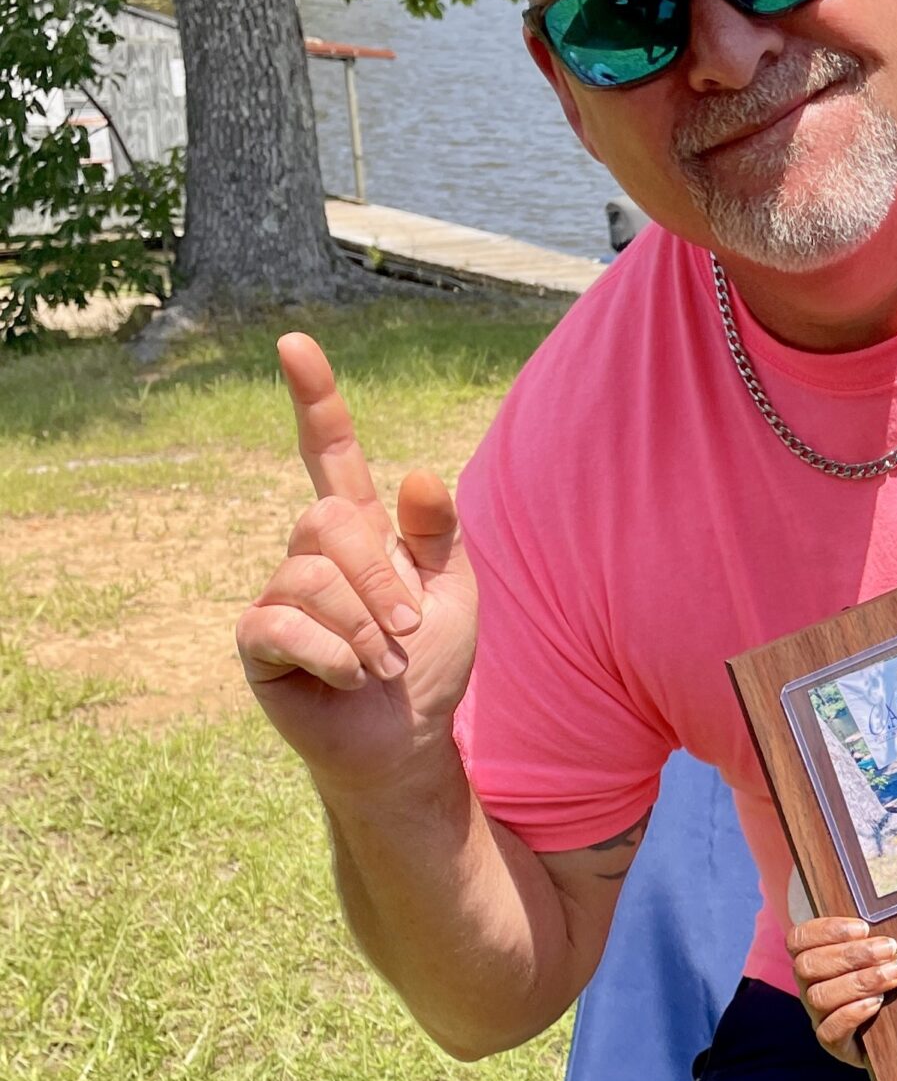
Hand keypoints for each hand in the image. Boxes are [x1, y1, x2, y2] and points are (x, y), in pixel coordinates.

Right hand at [234, 334, 479, 792]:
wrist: (407, 736)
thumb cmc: (431, 660)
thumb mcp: (455, 588)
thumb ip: (438, 532)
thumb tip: (417, 472)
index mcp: (361, 529)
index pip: (328, 451)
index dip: (315, 399)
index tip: (294, 344)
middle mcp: (310, 552)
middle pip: (328, 522)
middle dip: (380, 579)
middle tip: (408, 629)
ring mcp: (278, 594)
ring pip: (311, 579)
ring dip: (365, 629)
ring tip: (382, 663)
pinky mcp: (256, 642)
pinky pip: (285, 627)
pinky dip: (336, 656)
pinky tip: (350, 679)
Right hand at [788, 916, 896, 1066]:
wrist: (895, 1029)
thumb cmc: (885, 977)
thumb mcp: (879, 953)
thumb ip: (876, 936)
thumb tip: (893, 921)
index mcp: (813, 958)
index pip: (798, 939)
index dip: (826, 930)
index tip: (863, 927)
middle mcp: (809, 986)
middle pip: (808, 965)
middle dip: (850, 954)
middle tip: (888, 948)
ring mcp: (818, 1015)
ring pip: (819, 996)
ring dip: (859, 982)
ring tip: (892, 974)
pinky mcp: (833, 1042)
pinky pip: (829, 1031)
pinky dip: (852, 1014)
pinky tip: (876, 1003)